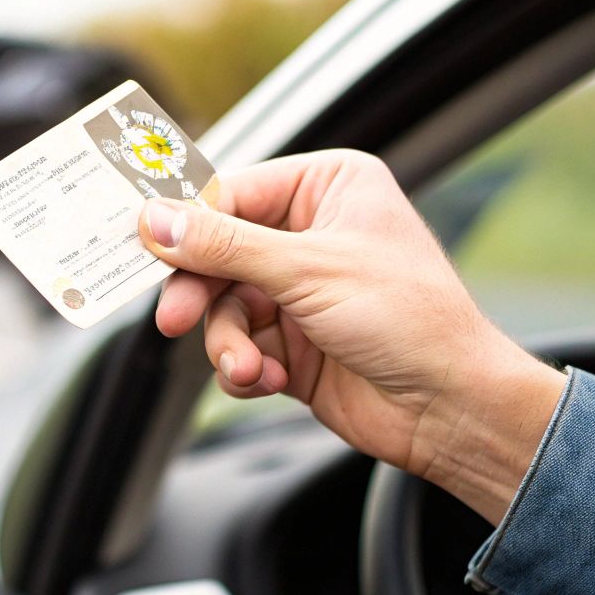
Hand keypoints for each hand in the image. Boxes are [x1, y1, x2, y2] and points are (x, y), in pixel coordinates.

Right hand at [140, 150, 564, 521]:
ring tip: (248, 366)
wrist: (451, 408)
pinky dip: (244, 366)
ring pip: (221, 306)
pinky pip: (237, 345)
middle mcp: (311, 232)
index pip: (231, 193)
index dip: (185, 223)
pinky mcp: (290, 342)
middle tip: (174, 319)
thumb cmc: (411, 319)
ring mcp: (299, 289)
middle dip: (200, 293)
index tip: (142, 248)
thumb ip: (223, 245)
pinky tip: (269, 379)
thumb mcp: (308, 270)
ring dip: (227, 341)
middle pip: (215, 252)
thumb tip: (154, 220)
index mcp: (328, 186)